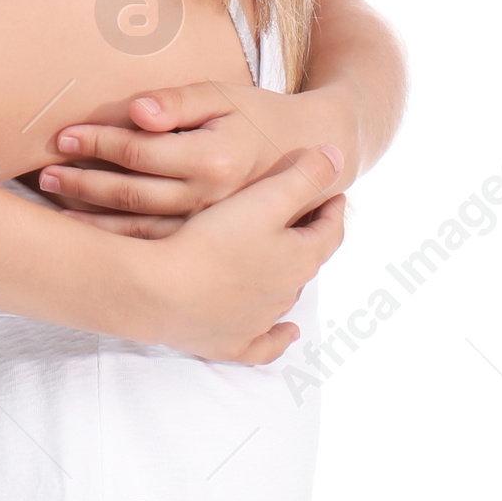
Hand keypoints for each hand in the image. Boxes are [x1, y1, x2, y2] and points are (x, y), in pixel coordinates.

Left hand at [41, 80, 358, 236]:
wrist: (303, 154)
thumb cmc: (253, 116)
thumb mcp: (221, 95)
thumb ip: (177, 101)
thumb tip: (136, 111)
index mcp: (213, 160)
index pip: (140, 152)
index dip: (98, 142)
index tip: (62, 135)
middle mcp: (211, 200)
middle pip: (133, 195)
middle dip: (84, 184)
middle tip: (45, 173)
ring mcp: (209, 227)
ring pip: (140, 229)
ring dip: (93, 218)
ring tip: (54, 203)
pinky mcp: (207, 242)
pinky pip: (154, 244)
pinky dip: (118, 240)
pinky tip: (88, 233)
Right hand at [133, 145, 346, 364]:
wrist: (163, 292)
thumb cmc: (214, 241)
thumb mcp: (263, 198)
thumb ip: (302, 177)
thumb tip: (338, 155)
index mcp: (301, 258)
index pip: (330, 229)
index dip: (332, 207)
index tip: (333, 191)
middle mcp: (287, 293)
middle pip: (307, 260)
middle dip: (308, 237)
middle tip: (303, 216)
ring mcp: (260, 322)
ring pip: (285, 295)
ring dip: (287, 275)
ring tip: (281, 256)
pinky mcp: (232, 343)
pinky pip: (265, 344)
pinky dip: (278, 338)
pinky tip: (287, 333)